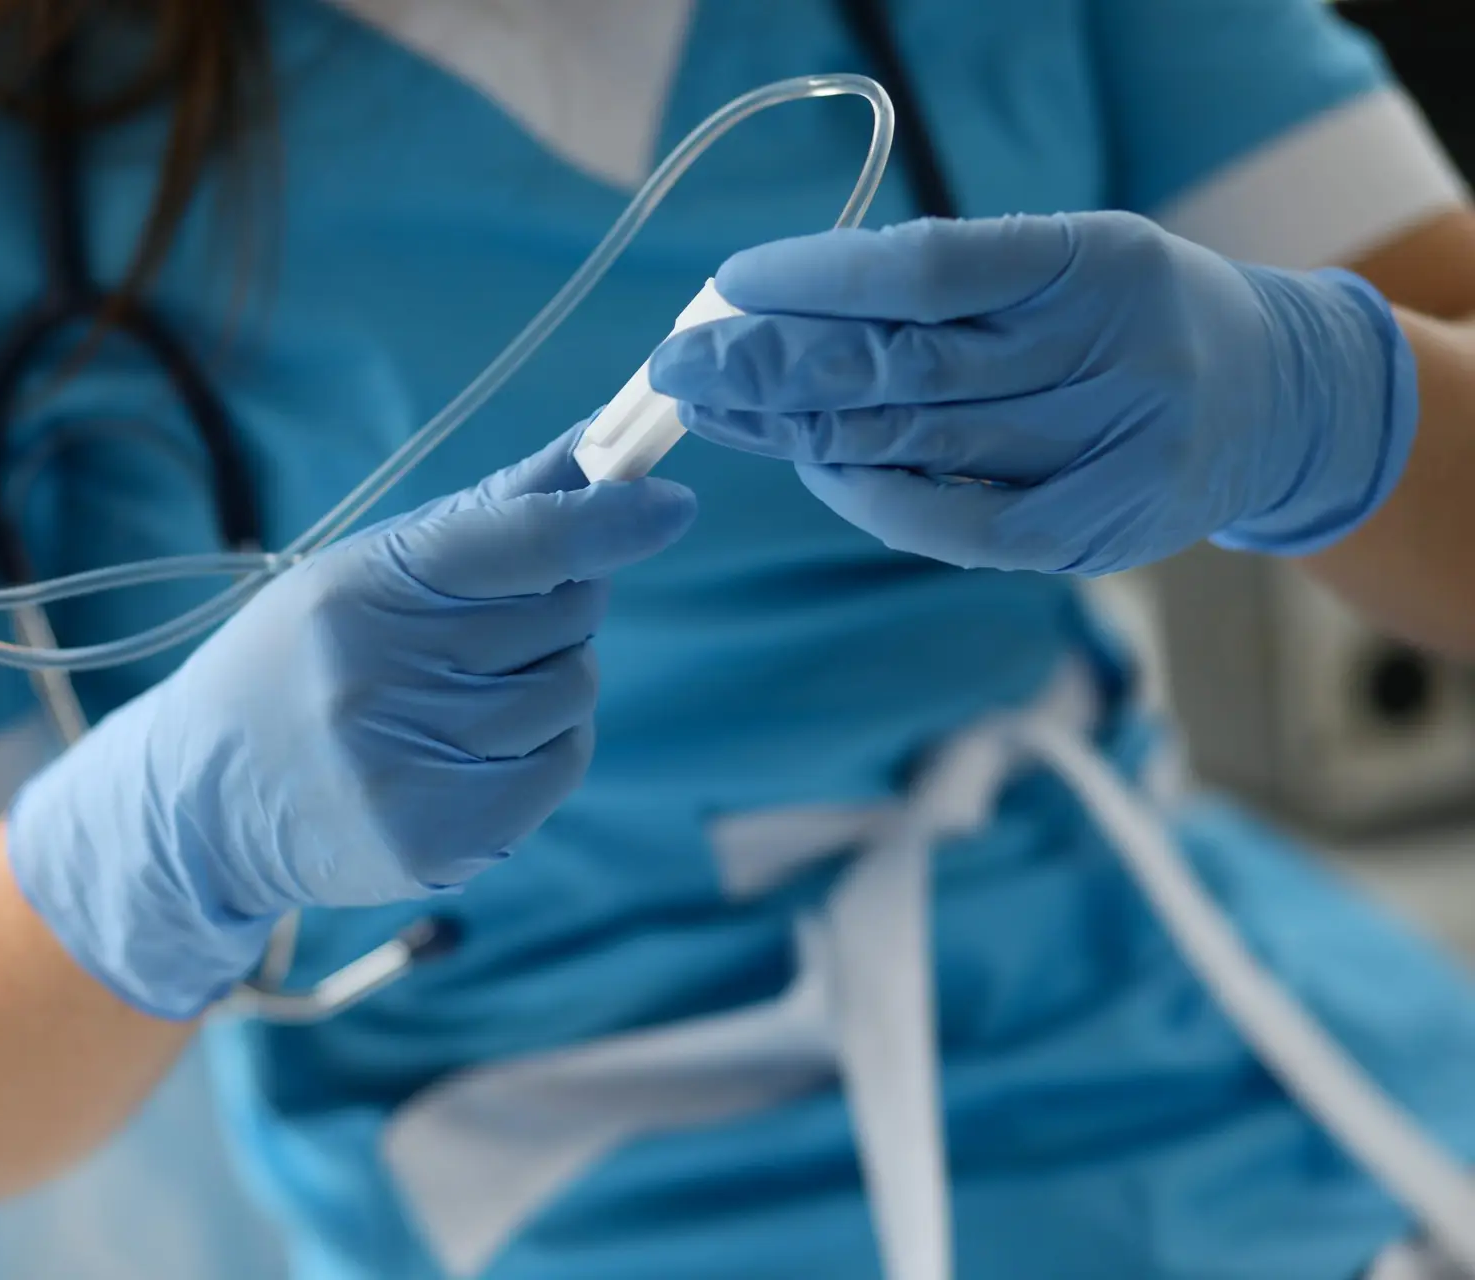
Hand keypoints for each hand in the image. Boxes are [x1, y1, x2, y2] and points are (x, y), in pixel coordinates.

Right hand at [6, 430, 697, 1017]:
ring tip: (473, 689)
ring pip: (571, 692)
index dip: (606, 520)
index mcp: (363, 592)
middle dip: (562, 606)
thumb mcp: (371, 569)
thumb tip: (601, 447)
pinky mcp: (438, 839)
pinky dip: (548, 746)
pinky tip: (484, 745)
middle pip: (564, 617)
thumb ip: (494, 514)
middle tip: (499, 621)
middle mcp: (380, 679)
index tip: (668, 505)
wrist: (206, 798)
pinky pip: (561, 766)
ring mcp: (408, 766)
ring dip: (553, 680)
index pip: (519, 541)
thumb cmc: (307, 659)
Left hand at [649, 212, 1418, 575]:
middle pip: (905, 367)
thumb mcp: (1066, 262)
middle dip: (775, 367)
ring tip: (716, 408)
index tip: (733, 286)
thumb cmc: (1130, 318)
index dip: (818, 280)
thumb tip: (784, 306)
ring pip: (916, 444)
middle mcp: (1111, 354)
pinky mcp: (1092, 535)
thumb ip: (950, 284)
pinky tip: (811, 468)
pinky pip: (953, 526)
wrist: (1276, 402)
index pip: (929, 269)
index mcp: (1098, 259)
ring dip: (797, 430)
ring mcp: (1108, 453)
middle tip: (681, 363)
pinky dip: (871, 496)